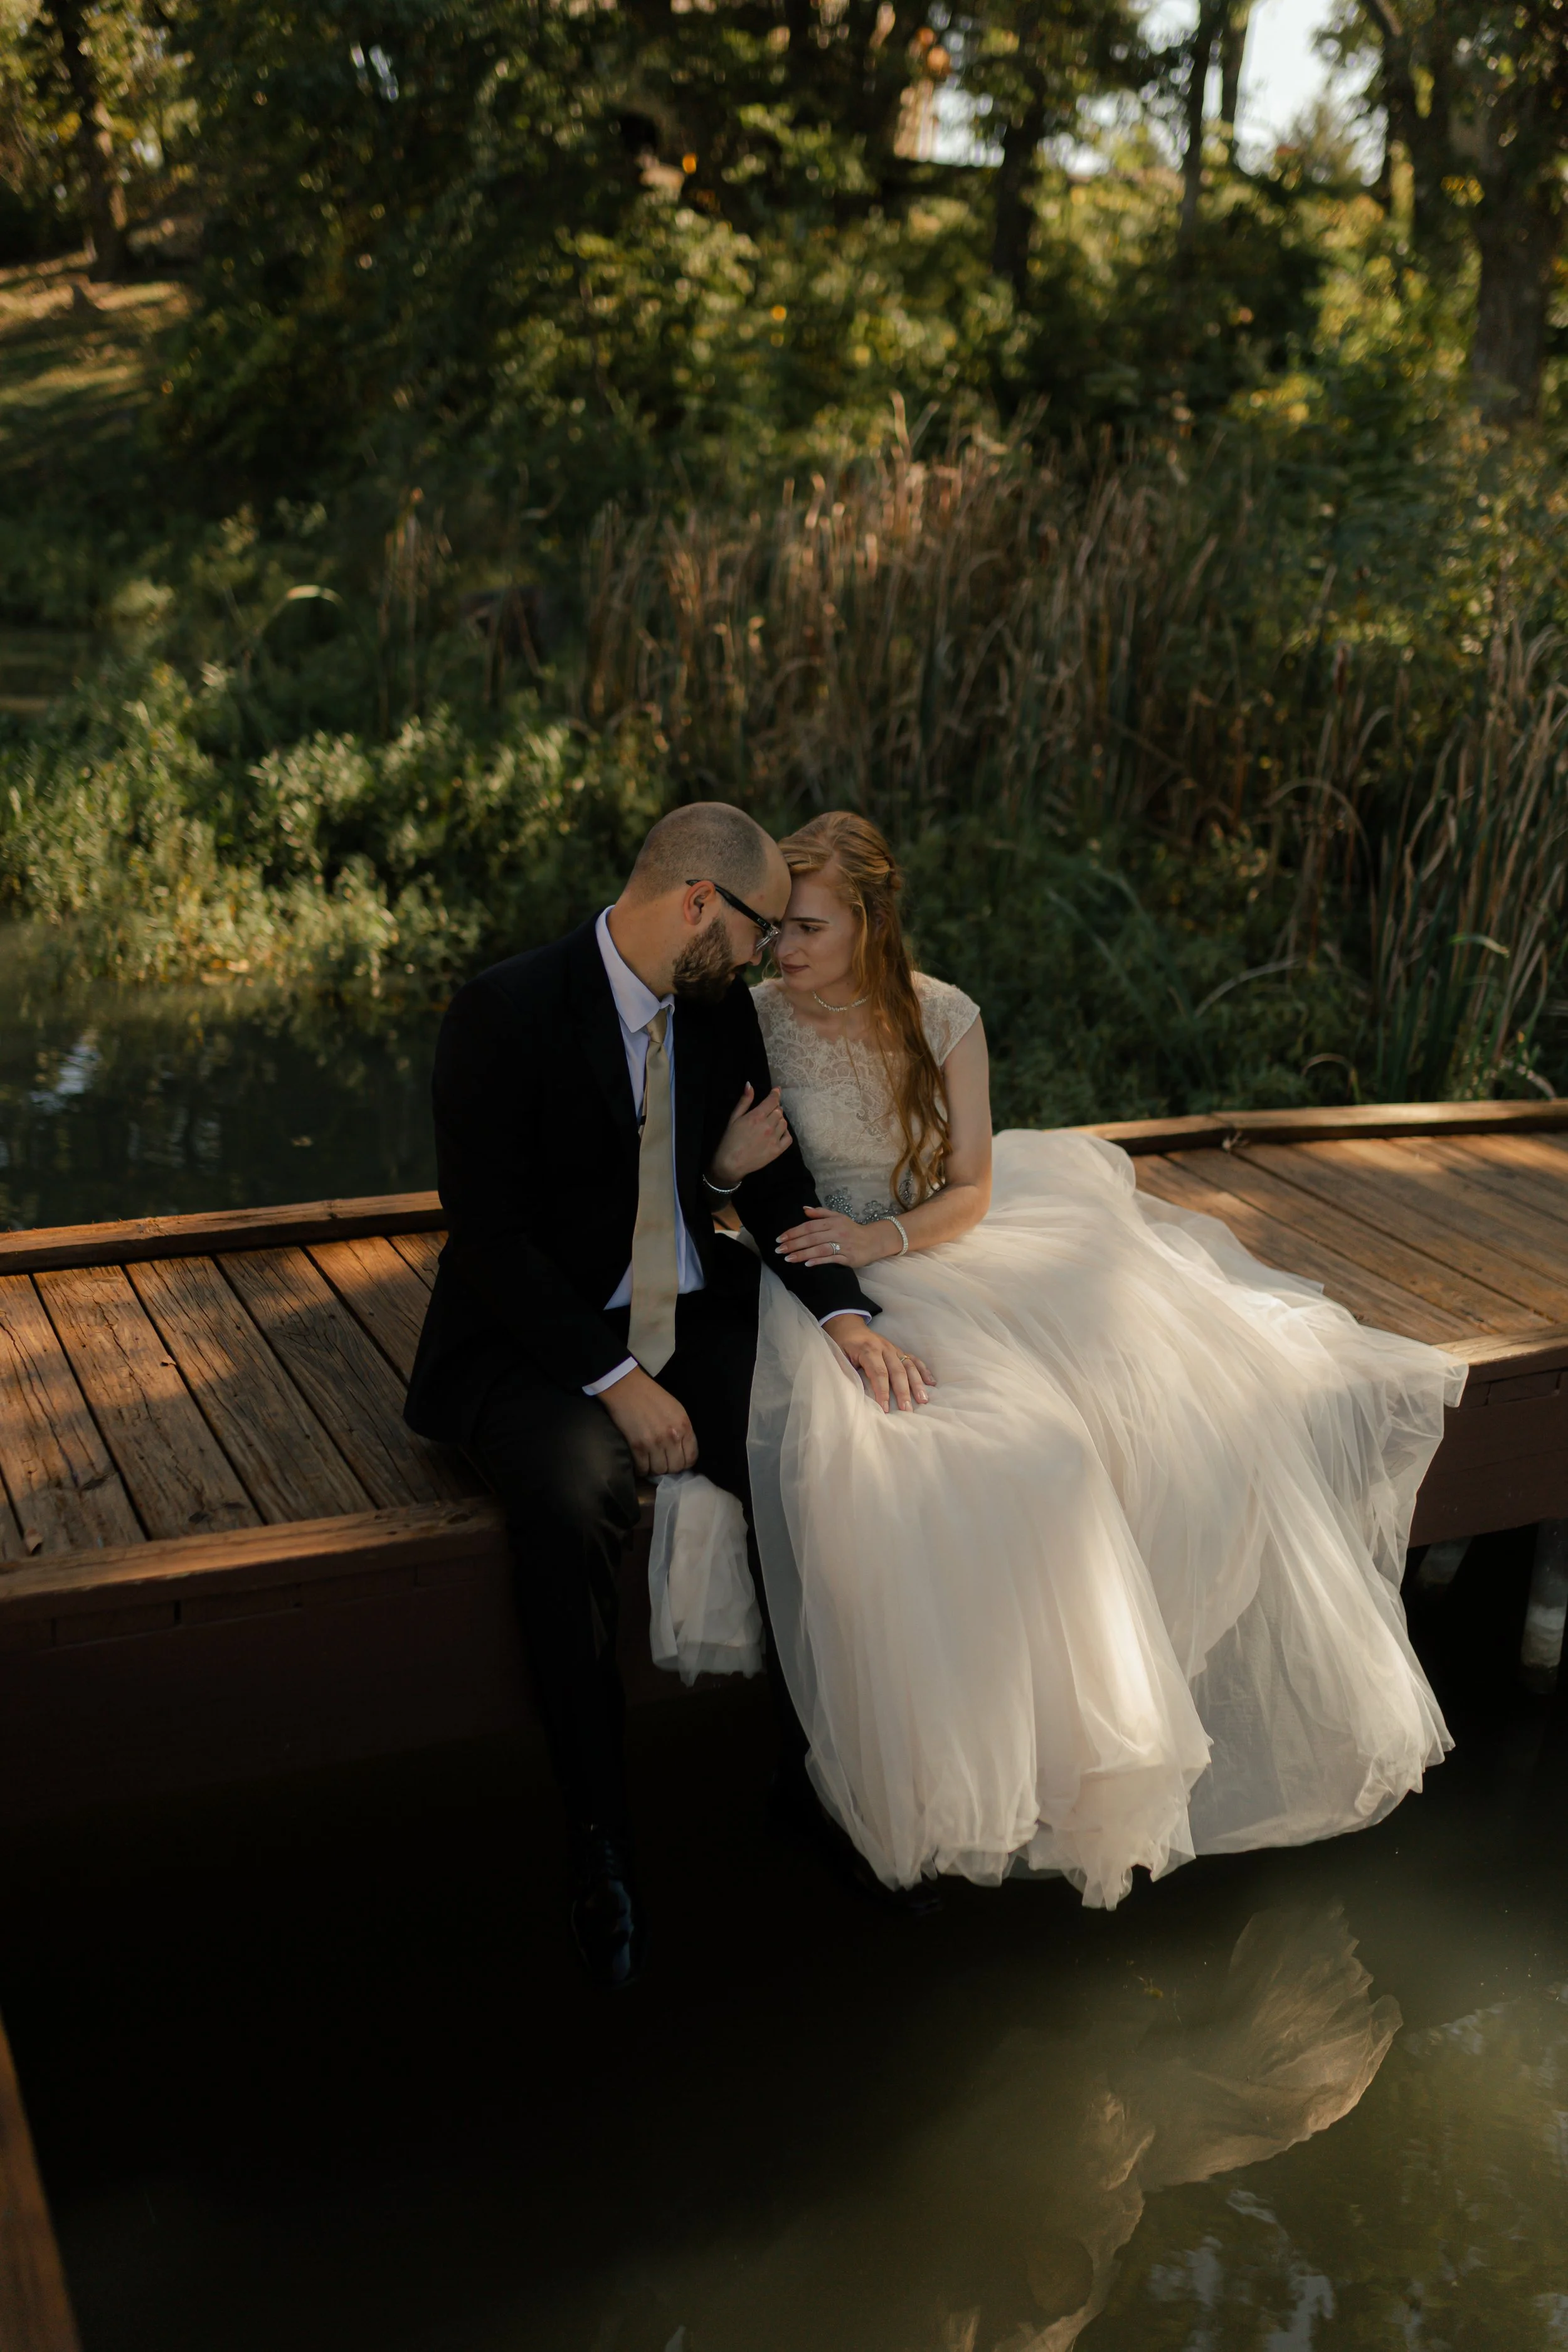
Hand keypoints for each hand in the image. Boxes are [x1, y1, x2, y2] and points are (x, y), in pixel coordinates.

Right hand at [596, 1367, 697, 1475]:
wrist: (627, 1387)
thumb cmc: (652, 1396)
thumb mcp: (676, 1409)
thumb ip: (682, 1430)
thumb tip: (683, 1449)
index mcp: (684, 1426)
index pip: (691, 1457)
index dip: (685, 1463)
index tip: (678, 1461)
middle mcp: (672, 1437)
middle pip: (676, 1467)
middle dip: (670, 1468)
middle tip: (663, 1462)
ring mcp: (654, 1443)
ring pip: (660, 1470)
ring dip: (655, 1469)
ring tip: (650, 1463)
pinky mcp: (637, 1446)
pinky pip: (643, 1468)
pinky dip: (641, 1469)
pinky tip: (640, 1463)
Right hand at [707, 1083, 792, 1190]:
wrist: (731, 1163)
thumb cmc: (730, 1140)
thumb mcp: (734, 1118)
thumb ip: (744, 1101)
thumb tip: (750, 1085)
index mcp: (756, 1116)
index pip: (772, 1101)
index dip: (775, 1094)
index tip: (776, 1091)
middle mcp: (767, 1126)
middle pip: (779, 1111)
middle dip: (775, 1108)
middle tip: (768, 1112)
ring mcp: (774, 1139)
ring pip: (783, 1123)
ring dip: (779, 1120)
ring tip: (770, 1124)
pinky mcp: (777, 1150)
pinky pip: (788, 1137)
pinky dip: (785, 1133)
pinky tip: (777, 1133)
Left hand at [776, 1206, 896, 1268]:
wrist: (873, 1241)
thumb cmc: (851, 1229)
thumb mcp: (838, 1217)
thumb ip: (820, 1213)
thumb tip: (804, 1209)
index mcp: (833, 1221)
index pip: (809, 1226)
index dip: (794, 1232)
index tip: (780, 1238)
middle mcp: (837, 1231)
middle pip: (812, 1237)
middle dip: (794, 1244)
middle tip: (779, 1250)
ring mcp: (843, 1245)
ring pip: (819, 1249)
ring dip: (803, 1254)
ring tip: (788, 1258)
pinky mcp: (848, 1257)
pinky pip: (831, 1259)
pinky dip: (818, 1261)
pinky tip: (807, 1264)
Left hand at [824, 1317, 934, 1412]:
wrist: (847, 1325)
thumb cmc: (841, 1344)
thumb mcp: (838, 1356)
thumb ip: (847, 1371)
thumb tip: (855, 1391)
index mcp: (868, 1349)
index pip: (879, 1373)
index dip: (882, 1391)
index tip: (886, 1409)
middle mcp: (884, 1348)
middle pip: (897, 1371)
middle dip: (903, 1392)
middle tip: (907, 1410)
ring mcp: (893, 1348)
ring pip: (909, 1366)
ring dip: (917, 1384)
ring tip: (924, 1400)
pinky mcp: (898, 1350)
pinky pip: (914, 1360)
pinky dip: (923, 1370)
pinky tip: (932, 1383)